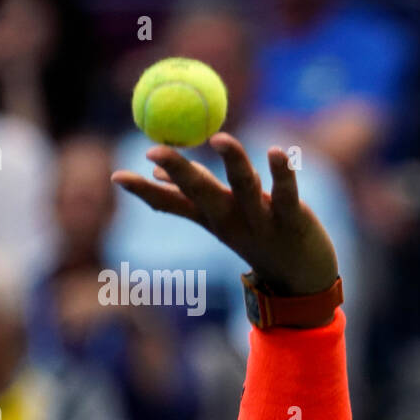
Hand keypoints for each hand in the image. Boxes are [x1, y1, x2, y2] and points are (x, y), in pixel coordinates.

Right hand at [110, 133, 338, 296]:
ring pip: (246, 188)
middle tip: (154, 151)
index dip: (145, 192)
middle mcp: (233, 219)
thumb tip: (155, 171)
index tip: (116, 176)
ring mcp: (262, 220)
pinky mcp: (294, 220)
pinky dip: (281, 173)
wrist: (302, 280)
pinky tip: (276, 151)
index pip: (173, 204)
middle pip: (202, 193)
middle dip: (179, 172)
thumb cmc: (258, 240)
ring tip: (220, 139)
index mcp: (212, 218)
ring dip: (234, 162)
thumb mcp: (219, 220)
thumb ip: (189, 197)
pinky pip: (288, 194)